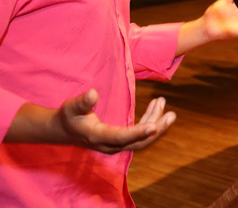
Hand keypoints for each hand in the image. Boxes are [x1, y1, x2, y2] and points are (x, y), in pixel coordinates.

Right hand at [56, 89, 175, 153]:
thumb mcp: (71, 107)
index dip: (138, 133)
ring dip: (156, 122)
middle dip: (156, 130)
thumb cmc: (69, 116)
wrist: (66, 130)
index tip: (154, 126)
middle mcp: (110, 145)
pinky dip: (150, 120)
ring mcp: (117, 145)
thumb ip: (83, 102)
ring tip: (164, 103)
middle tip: (171, 116)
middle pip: (138, 142)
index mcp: (98, 137)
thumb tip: (93, 93)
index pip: (121, 137)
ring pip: (142, 138)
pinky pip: (140, 134)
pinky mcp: (122, 140)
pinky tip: (157, 106)